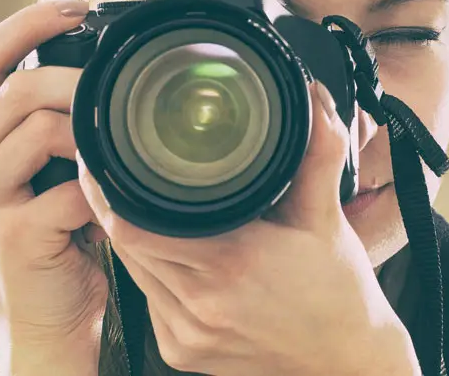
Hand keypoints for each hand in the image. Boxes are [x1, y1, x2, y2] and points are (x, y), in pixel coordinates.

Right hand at [0, 0, 109, 373]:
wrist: (46, 323)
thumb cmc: (54, 240)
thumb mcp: (40, 171)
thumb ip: (48, 123)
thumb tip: (95, 65)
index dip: (29, 22)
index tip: (78, 8)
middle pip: (17, 88)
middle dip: (77, 79)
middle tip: (118, 90)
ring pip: (41, 129)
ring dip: (92, 135)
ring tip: (114, 155)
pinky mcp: (13, 235)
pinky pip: (69, 187)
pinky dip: (102, 188)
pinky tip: (112, 201)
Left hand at [77, 81, 420, 375]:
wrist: (346, 363)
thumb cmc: (338, 295)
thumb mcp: (326, 218)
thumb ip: (316, 153)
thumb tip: (313, 99)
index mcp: (230, 262)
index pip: (134, 224)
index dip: (108, 191)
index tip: (101, 161)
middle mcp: (200, 303)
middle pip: (124, 245)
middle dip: (114, 208)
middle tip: (110, 174)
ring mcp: (186, 334)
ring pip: (133, 273)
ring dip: (131, 241)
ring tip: (135, 208)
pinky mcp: (180, 352)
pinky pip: (149, 301)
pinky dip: (151, 274)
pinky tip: (167, 255)